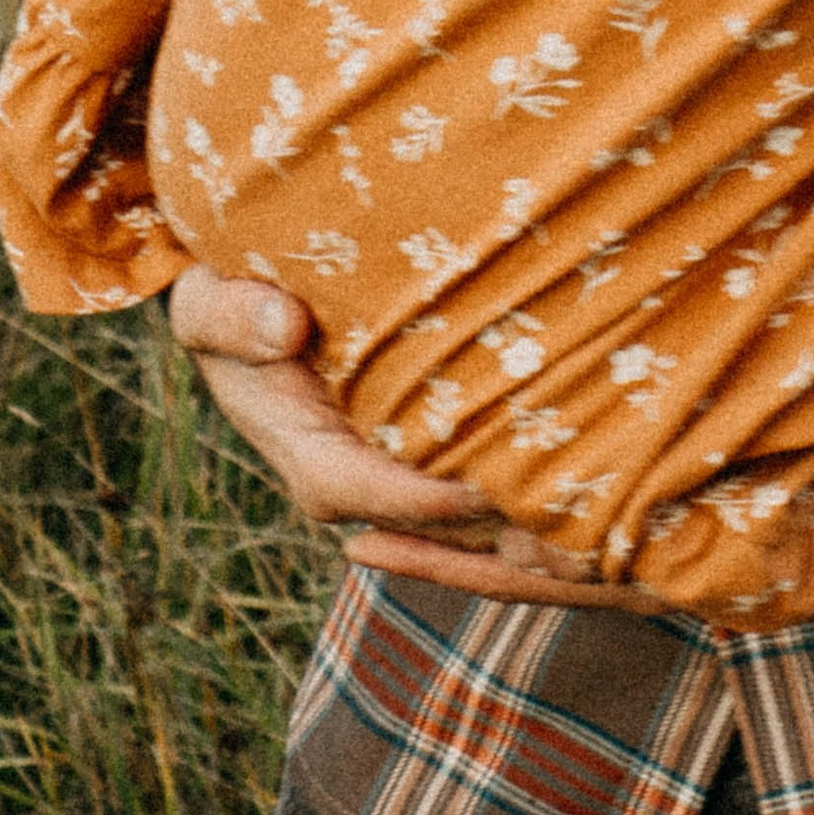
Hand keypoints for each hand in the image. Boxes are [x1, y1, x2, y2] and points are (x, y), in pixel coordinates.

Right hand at [167, 267, 664, 610]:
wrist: (256, 295)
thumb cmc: (232, 291)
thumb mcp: (207, 297)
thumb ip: (231, 316)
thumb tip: (283, 330)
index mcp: (306, 452)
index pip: (360, 493)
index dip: (420, 497)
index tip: (483, 487)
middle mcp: (359, 478)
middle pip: (433, 522)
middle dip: (498, 523)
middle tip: (575, 508)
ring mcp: (401, 468)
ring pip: (471, 517)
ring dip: (530, 513)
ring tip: (605, 503)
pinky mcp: (436, 448)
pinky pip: (490, 482)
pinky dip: (536, 484)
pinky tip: (601, 471)